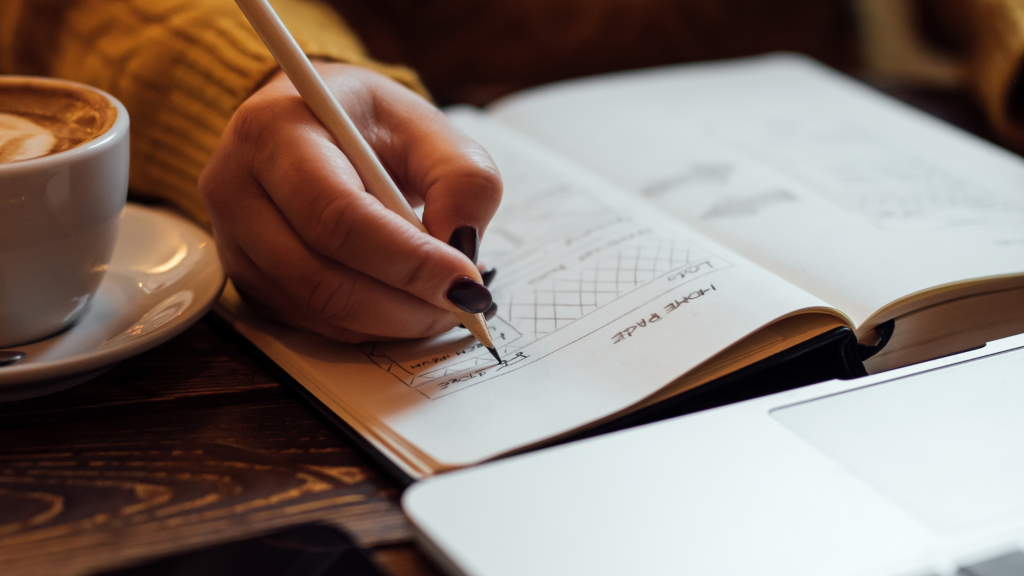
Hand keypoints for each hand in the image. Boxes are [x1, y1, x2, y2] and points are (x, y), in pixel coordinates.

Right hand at [199, 63, 501, 341]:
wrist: (312, 122)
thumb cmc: (367, 124)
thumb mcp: (427, 127)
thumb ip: (462, 178)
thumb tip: (462, 248)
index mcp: (276, 131)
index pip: (338, 215)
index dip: (408, 260)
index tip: (466, 281)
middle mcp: (235, 186)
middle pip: (320, 275)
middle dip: (403, 303)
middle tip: (461, 303)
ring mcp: (230, 239)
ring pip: (314, 308)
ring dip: (389, 321)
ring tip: (438, 304)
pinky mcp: (243, 277)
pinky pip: (308, 322)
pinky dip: (365, 325)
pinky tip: (400, 304)